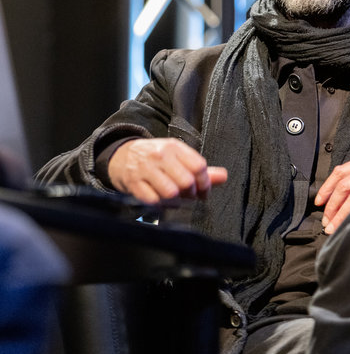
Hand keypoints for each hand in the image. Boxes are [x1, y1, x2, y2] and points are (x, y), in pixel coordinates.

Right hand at [108, 138, 227, 203]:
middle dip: (191, 194)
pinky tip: (161, 202)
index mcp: (175, 147)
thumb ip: (199, 168)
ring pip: (170, 193)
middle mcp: (160, 156)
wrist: (122, 156)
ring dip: (176, 202)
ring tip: (175, 200)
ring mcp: (146, 169)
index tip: (204, 192)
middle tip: (189, 196)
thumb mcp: (177, 156)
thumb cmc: (155, 158)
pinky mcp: (134, 183)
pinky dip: (161, 206)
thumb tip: (224, 177)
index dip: (205, 184)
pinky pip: (153, 201)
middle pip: (186, 181)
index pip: (199, 166)